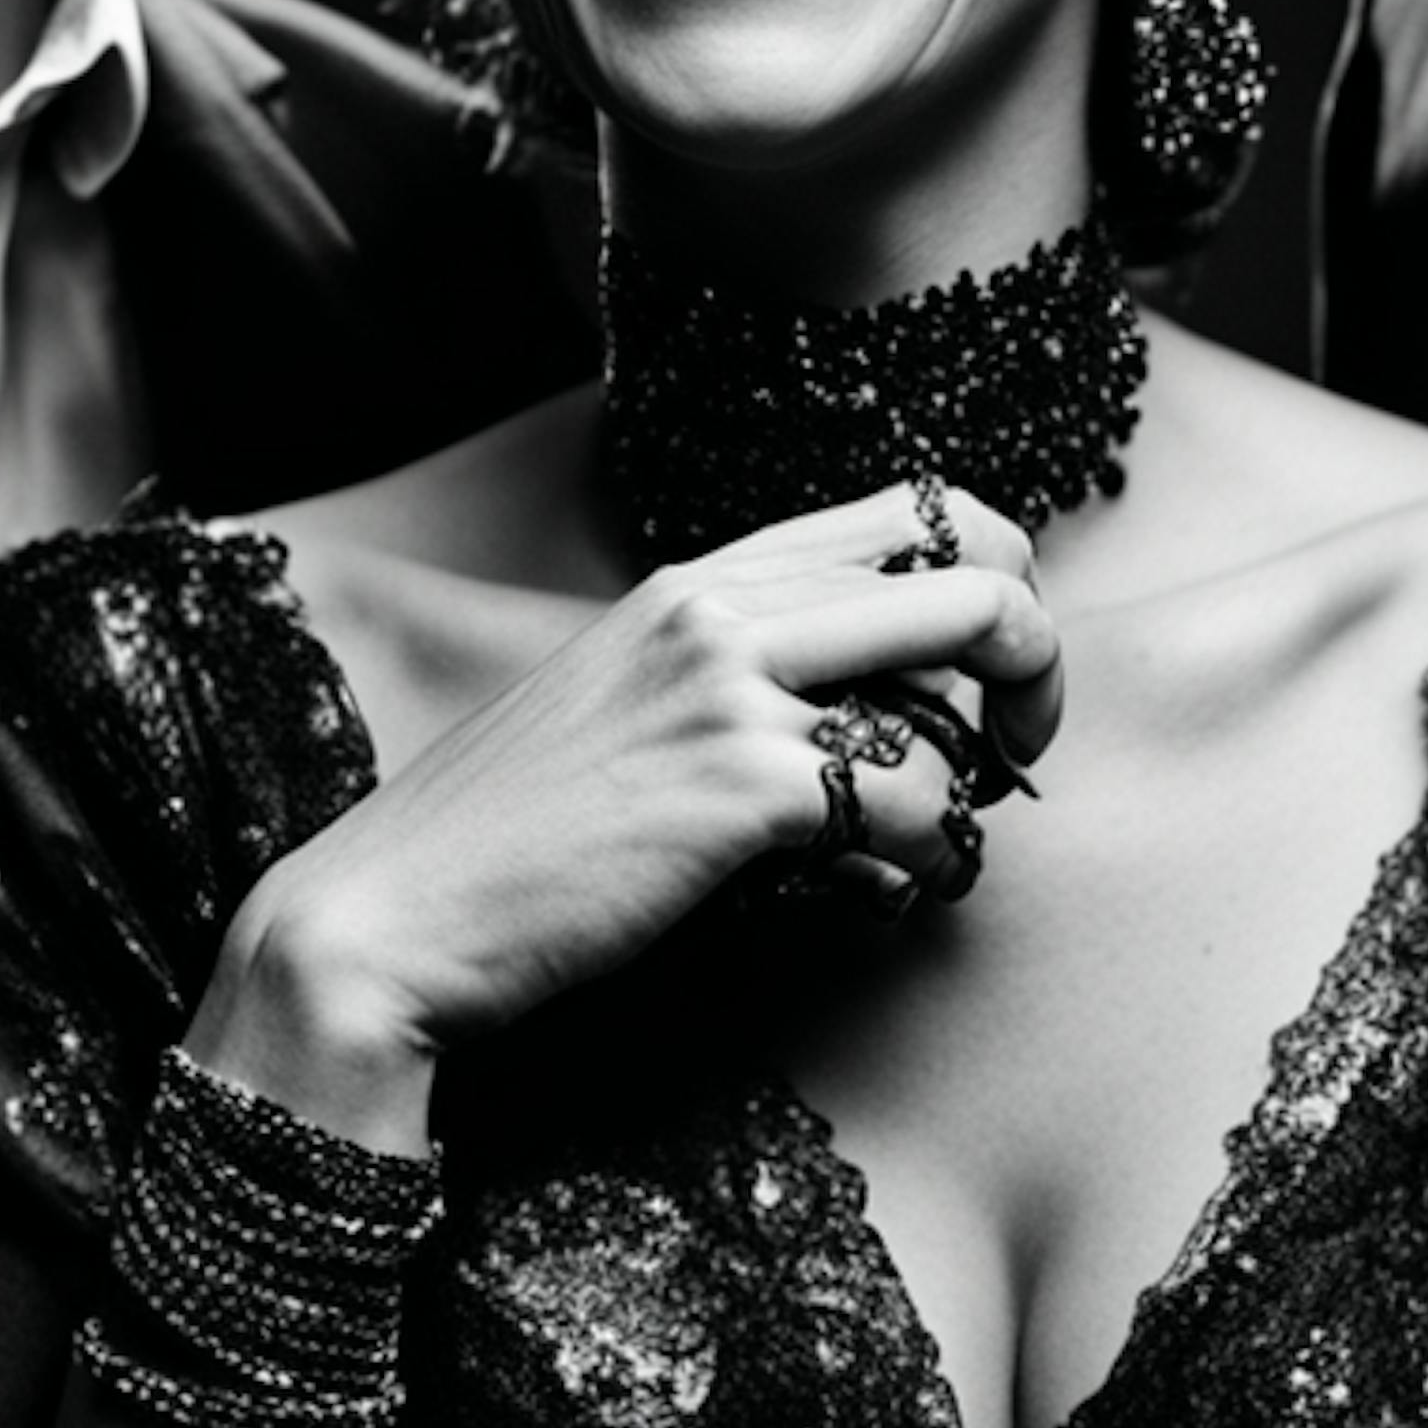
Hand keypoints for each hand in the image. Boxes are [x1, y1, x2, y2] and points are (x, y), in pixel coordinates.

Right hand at [191, 486, 1059, 1147]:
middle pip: (972, 573)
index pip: (911, 514)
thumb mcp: (623, 708)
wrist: (394, 914)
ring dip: (977, 785)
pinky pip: (914, 801)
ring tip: (931, 848)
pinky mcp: (735, 787)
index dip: (988, 585)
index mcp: (695, 577)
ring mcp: (725, 689)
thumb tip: (875, 709)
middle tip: (1013, 759)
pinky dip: (932, 860)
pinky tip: (889, 897)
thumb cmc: (511, 837)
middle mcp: (716, 605)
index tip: (977, 683)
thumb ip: (732, 676)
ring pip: (958, 684)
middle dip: (1033, 668)